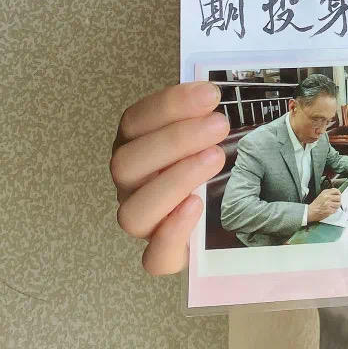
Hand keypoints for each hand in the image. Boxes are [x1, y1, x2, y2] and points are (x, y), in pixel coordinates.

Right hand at [112, 81, 228, 273]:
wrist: (209, 213)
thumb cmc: (201, 160)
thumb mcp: (200, 131)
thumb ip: (200, 112)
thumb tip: (214, 90)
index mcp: (133, 146)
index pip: (134, 122)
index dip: (169, 105)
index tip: (209, 94)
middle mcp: (129, 184)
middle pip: (126, 164)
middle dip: (175, 140)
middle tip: (219, 125)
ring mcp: (142, 219)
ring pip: (133, 212)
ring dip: (175, 181)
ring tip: (215, 158)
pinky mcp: (161, 254)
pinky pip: (153, 258)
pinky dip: (172, 234)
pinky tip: (196, 206)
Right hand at [308, 188, 341, 222]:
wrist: (311, 211)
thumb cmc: (316, 204)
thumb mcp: (321, 194)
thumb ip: (329, 192)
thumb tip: (336, 191)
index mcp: (325, 193)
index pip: (336, 191)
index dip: (338, 193)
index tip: (338, 195)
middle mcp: (327, 198)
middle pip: (339, 198)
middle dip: (338, 200)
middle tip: (335, 202)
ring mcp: (328, 204)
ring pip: (338, 204)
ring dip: (336, 206)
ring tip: (332, 206)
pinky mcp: (329, 211)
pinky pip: (335, 210)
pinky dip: (333, 210)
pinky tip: (329, 209)